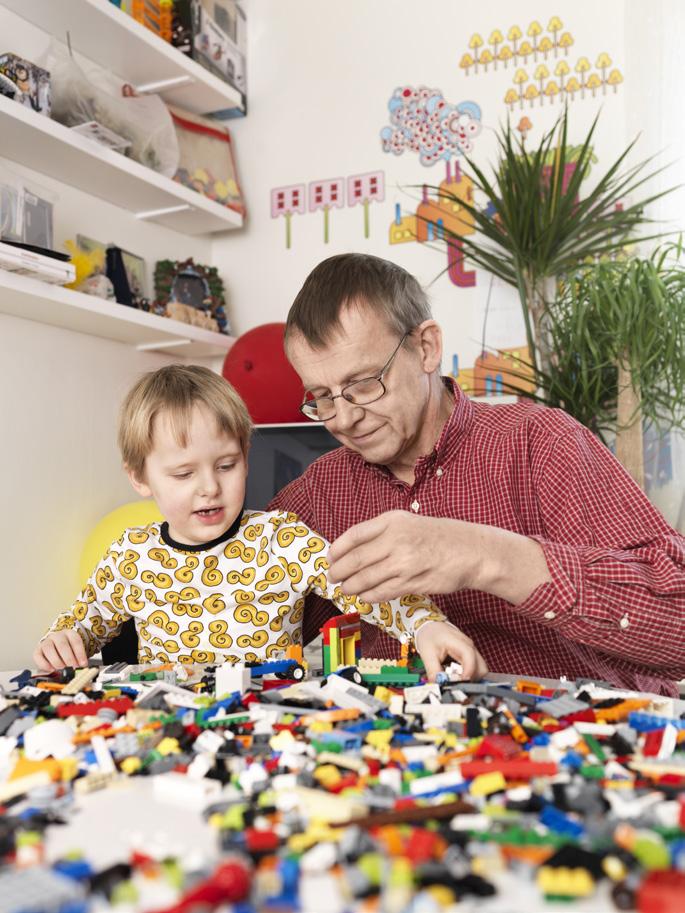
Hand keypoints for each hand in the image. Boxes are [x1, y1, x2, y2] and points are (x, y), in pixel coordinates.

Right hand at [33, 630, 87, 671]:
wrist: (55, 650)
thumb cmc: (68, 651)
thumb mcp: (75, 652)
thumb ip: (79, 658)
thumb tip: (82, 667)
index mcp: (69, 634)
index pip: (76, 641)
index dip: (80, 653)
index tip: (83, 664)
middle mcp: (57, 636)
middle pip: (62, 644)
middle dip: (68, 657)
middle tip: (71, 666)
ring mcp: (46, 642)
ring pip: (48, 648)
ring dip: (56, 660)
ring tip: (61, 667)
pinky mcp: (37, 650)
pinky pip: (38, 656)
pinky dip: (44, 664)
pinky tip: (51, 669)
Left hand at [328, 511, 479, 602]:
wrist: (470, 550)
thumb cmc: (436, 536)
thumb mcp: (407, 522)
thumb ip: (380, 532)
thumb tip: (350, 550)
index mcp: (392, 521)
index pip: (354, 535)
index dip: (337, 549)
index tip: (330, 558)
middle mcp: (396, 540)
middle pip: (355, 560)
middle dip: (339, 572)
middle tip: (333, 577)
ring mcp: (405, 563)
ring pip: (366, 579)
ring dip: (351, 587)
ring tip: (346, 588)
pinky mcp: (413, 582)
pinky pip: (382, 592)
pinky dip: (368, 596)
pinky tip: (364, 596)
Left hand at [414, 621, 487, 681]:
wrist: (430, 626)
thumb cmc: (429, 636)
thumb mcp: (427, 654)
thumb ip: (434, 672)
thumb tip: (438, 686)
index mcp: (459, 642)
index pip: (470, 657)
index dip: (468, 672)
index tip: (460, 683)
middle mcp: (470, 646)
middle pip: (481, 668)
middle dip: (471, 679)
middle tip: (456, 683)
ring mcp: (472, 650)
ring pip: (480, 670)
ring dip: (470, 678)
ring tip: (454, 678)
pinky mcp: (471, 655)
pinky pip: (476, 669)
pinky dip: (468, 676)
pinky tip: (456, 675)